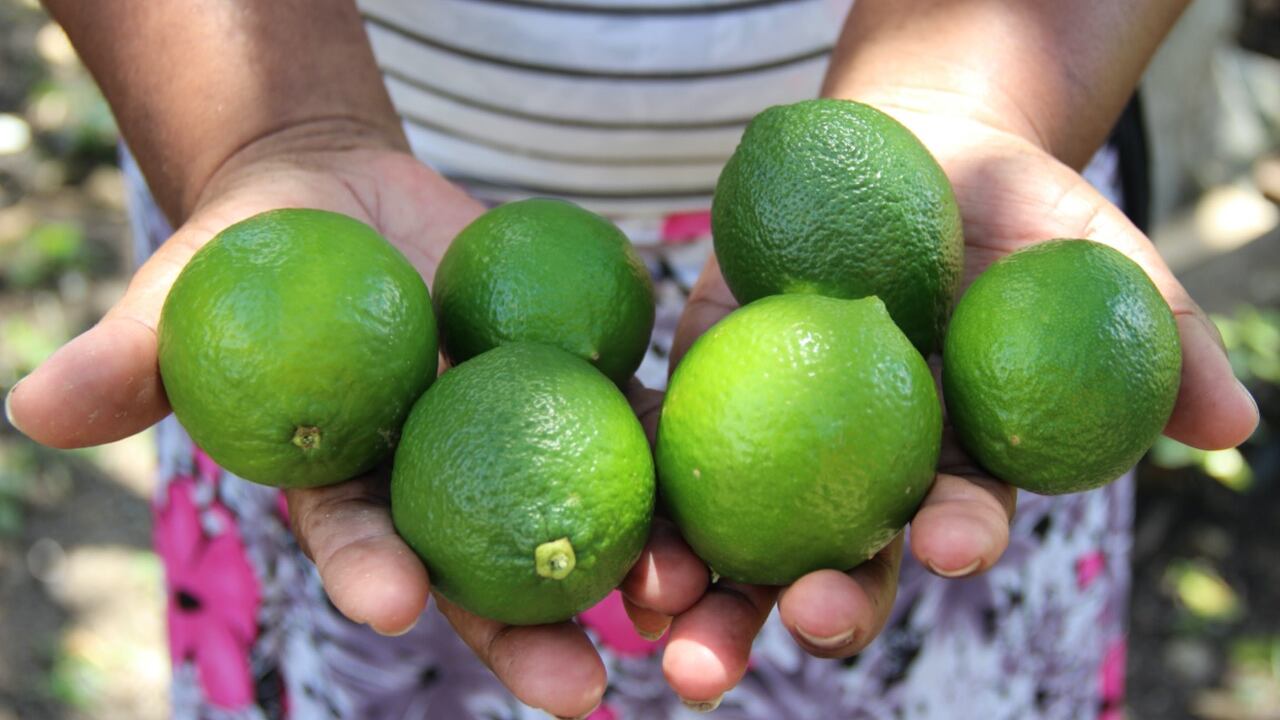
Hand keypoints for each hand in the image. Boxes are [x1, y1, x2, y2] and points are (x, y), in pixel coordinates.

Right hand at [3, 122, 703, 718]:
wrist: (344, 199)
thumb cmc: (252, 250)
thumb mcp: (187, 289)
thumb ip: (133, 353)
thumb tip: (31, 408)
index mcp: (346, 485)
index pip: (356, 540)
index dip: (370, 572)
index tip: (393, 603)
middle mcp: (437, 482)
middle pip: (484, 568)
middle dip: (525, 635)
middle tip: (580, 692)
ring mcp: (513, 436)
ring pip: (573, 513)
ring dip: (627, 571)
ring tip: (674, 617)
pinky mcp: (575, 382)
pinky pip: (629, 419)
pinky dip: (667, 455)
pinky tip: (711, 501)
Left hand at [631, 106, 1259, 706]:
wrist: (911, 151)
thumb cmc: (1016, 209)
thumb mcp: (1097, 256)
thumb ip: (1159, 339)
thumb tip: (1232, 427)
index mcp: (952, 464)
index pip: (956, 519)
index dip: (957, 537)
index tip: (953, 542)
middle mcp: (859, 473)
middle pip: (837, 560)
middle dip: (814, 606)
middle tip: (796, 620)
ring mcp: (776, 437)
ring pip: (739, 533)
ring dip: (705, 588)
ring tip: (668, 621)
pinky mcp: (708, 386)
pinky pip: (671, 442)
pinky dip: (649, 483)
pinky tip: (624, 524)